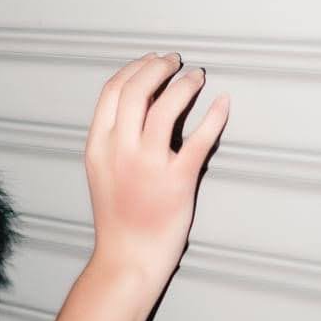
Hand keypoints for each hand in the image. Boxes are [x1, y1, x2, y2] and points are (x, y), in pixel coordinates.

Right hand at [84, 53, 229, 295]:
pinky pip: (199, 140)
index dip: (135, 68)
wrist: (127, 259)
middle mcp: (120, 151)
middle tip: (176, 61)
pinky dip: (214, 117)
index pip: (113, 90)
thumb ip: (114, 136)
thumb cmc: (118, 217)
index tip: (153, 61)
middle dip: (159, 67)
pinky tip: (222, 103)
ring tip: (196, 77)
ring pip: (166, 107)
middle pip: (137, 89)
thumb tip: (141, 99)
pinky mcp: (178, 181)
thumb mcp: (102, 170)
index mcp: (98, 145)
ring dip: (184, 84)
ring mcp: (148, 165)